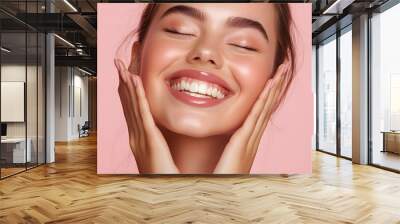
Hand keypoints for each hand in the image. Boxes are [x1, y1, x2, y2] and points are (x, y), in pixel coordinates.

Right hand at [114, 59, 178, 173]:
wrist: (165, 194)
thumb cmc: (165, 179)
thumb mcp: (159, 158)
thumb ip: (158, 145)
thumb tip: (158, 135)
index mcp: (139, 140)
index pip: (132, 110)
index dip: (128, 91)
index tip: (126, 75)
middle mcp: (136, 137)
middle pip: (128, 104)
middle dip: (123, 83)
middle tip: (119, 64)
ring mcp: (141, 137)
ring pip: (133, 105)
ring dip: (127, 85)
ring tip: (123, 67)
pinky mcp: (150, 139)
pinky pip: (143, 113)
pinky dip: (138, 96)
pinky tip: (135, 82)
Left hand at [214, 63, 290, 173]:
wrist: (218, 197)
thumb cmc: (214, 181)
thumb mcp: (218, 158)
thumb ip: (215, 146)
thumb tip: (208, 136)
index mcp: (244, 142)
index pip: (257, 112)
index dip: (266, 95)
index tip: (271, 80)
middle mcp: (251, 139)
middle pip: (265, 106)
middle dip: (275, 87)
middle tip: (283, 68)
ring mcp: (250, 140)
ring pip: (264, 107)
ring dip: (274, 88)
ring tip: (282, 71)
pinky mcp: (244, 142)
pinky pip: (256, 115)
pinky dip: (265, 99)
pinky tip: (270, 85)